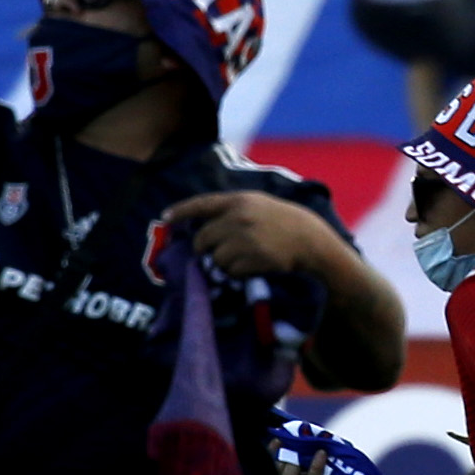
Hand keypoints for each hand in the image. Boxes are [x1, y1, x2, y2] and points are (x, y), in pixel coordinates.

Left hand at [162, 189, 338, 278]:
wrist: (309, 239)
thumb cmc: (281, 221)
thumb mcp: (256, 205)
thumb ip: (230, 211)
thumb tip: (199, 227)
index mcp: (238, 201)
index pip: (201, 205)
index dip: (180, 211)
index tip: (165, 218)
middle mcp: (238, 218)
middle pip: (202, 239)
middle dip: (204, 249)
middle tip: (215, 253)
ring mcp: (245, 239)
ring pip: (215, 259)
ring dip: (222, 263)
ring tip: (242, 258)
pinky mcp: (252, 259)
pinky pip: (230, 271)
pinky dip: (236, 273)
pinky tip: (251, 266)